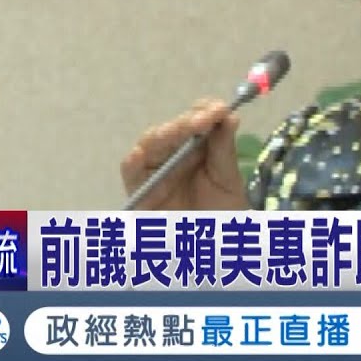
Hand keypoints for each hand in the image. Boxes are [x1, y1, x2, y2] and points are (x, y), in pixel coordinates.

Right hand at [121, 98, 249, 209]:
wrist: (208, 250)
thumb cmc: (220, 216)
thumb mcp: (228, 183)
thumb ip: (225, 152)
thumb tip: (230, 115)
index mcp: (198, 148)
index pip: (198, 119)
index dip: (207, 109)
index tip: (220, 110)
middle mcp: (174, 154)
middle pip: (173, 129)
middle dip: (187, 122)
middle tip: (202, 121)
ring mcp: (155, 170)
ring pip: (150, 144)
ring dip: (164, 135)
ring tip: (179, 132)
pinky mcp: (139, 190)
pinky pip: (131, 171)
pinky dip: (133, 162)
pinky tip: (140, 155)